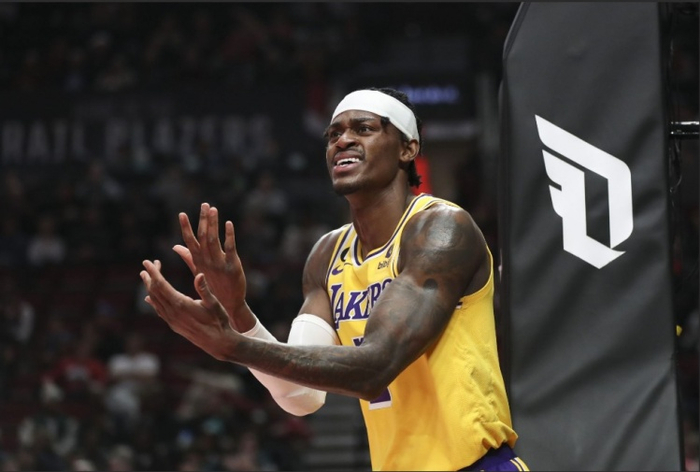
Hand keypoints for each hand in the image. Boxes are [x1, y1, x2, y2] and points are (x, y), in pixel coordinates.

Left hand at [140, 259, 235, 360]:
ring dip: (149, 287)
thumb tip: (199, 274)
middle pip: (155, 292)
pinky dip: (153, 301)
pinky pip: (159, 310)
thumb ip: (204, 289)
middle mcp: (172, 313)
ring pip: (155, 301)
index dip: (154, 272)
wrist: (218, 342)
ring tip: (146, 277)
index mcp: (181, 304)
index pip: (161, 285)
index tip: (147, 261)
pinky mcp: (173, 325)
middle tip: (147, 264)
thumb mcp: (214, 303)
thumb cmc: (219, 321)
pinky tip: (149, 298)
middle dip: (150, 277)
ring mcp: (171, 320)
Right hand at [173, 203, 251, 330]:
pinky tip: (228, 223)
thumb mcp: (198, 270)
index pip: (190, 241)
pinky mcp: (232, 266)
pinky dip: (229, 236)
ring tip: (213, 209)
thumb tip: (176, 246)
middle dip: (202, 220)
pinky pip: (230, 248)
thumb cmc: (212, 287)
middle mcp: (207, 261)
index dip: (186, 227)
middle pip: (202, 237)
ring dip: (213, 224)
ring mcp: (219, 263)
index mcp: (199, 261)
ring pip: (214, 240)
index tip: (181, 214)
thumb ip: (188, 256)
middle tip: (204, 204)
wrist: (228, 304)